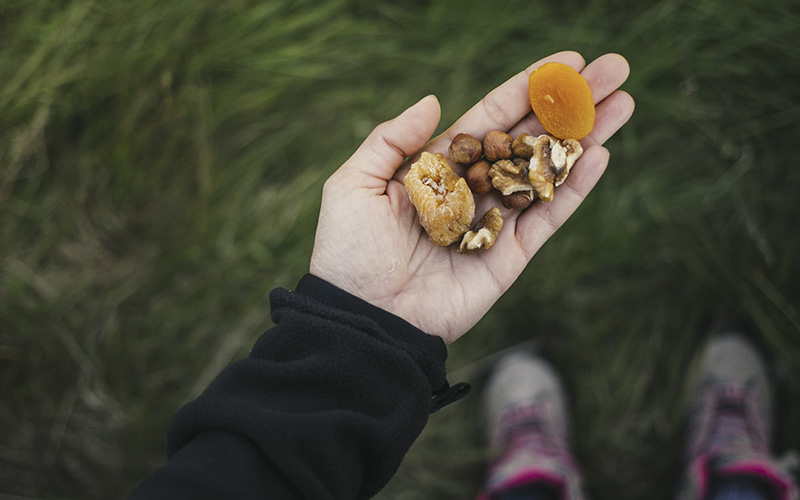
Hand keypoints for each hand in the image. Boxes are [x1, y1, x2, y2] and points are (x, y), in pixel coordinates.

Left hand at [310, 51, 633, 343]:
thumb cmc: (349, 251)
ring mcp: (493, 223)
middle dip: (571, 106)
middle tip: (614, 71)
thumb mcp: (354, 184)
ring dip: (585, 139)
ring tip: (622, 104)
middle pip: (529, 139)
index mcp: (438, 167)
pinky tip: (600, 155)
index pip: (491, 118)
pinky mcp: (508, 258)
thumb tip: (434, 100)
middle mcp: (471, 190)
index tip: (566, 63)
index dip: (528, 90)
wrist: (363, 317)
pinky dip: (574, 189)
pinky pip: (547, 218)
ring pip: (547, 173)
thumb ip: (392, 140)